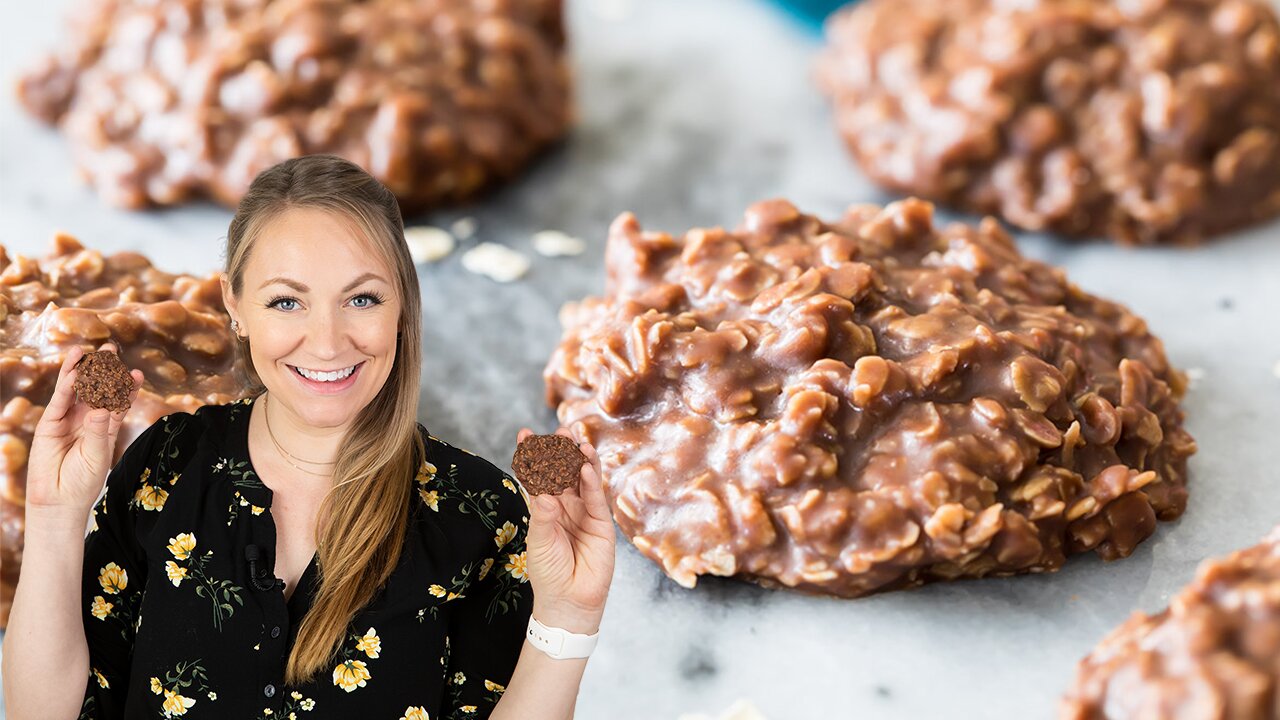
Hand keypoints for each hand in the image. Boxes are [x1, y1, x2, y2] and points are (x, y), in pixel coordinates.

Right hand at [25, 344, 142, 524]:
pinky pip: (59, 402)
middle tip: (112, 350)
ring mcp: (68, 420)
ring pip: (75, 390)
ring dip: (81, 370)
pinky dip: (65, 387)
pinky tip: (72, 372)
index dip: (127, 388)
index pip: (119, 402)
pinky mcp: (49, 424)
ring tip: (88, 352)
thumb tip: (100, 409)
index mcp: (107, 426)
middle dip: (103, 370)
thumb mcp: (98, 456)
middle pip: (96, 389)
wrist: (59, 499)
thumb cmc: (84, 481)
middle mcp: (88, 419)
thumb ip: (99, 432)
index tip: (137, 374)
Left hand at [518, 426, 615, 634]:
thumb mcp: (538, 543)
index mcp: (544, 508)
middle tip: (559, 430)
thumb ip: (542, 517)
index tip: (525, 434)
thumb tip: (545, 493)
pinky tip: (586, 467)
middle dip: (561, 451)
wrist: (569, 601)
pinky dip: (591, 482)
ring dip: (581, 460)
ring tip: (577, 441)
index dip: (533, 456)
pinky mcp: (601, 523)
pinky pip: (596, 498)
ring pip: (583, 480)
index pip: (538, 476)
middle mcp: (565, 505)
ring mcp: (584, 512)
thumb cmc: (548, 573)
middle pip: (564, 472)